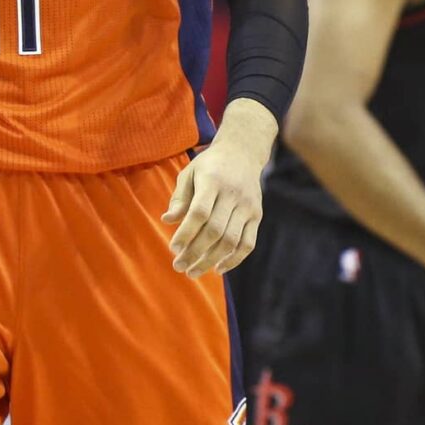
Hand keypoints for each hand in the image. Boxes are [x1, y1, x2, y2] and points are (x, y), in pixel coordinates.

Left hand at [162, 100, 277, 277]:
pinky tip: (217, 269)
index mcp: (213, 181)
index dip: (186, 233)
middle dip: (195, 252)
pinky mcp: (257, 215)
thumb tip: (167, 220)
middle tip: (179, 266)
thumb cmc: (209, 165)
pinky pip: (248, 244)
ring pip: (231, 240)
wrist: (243, 152)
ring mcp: (248, 206)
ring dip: (211, 260)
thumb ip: (179, 197)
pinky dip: (234, 260)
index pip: (199, 212)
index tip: (173, 248)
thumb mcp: (189, 173)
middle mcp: (233, 194)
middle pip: (215, 230)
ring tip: (193, 272)